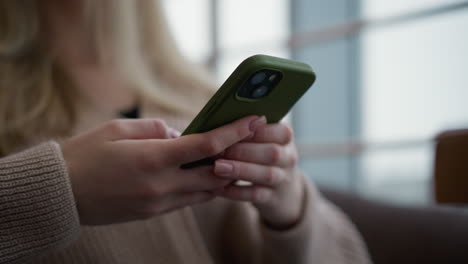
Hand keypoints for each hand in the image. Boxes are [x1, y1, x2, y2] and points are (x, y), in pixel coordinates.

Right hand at [61, 116, 260, 224]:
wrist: (60, 195)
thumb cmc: (84, 155)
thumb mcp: (118, 129)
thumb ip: (154, 129)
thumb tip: (178, 135)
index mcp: (153, 158)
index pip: (206, 145)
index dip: (234, 131)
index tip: (254, 120)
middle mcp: (161, 184)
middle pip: (215, 174)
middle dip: (237, 157)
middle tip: (251, 142)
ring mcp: (158, 203)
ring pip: (205, 191)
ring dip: (222, 176)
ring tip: (234, 160)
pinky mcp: (153, 213)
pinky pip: (187, 201)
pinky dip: (202, 188)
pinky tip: (206, 176)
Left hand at [213, 117, 303, 228]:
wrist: (281, 190)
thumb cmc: (259, 155)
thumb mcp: (260, 140)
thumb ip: (245, 129)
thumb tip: (217, 120)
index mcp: (285, 136)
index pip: (277, 130)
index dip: (253, 131)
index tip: (230, 130)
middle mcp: (288, 157)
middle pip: (272, 153)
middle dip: (243, 151)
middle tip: (217, 150)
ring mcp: (283, 179)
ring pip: (266, 174)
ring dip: (240, 170)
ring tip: (217, 167)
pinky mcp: (273, 198)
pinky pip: (256, 195)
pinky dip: (237, 192)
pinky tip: (219, 188)